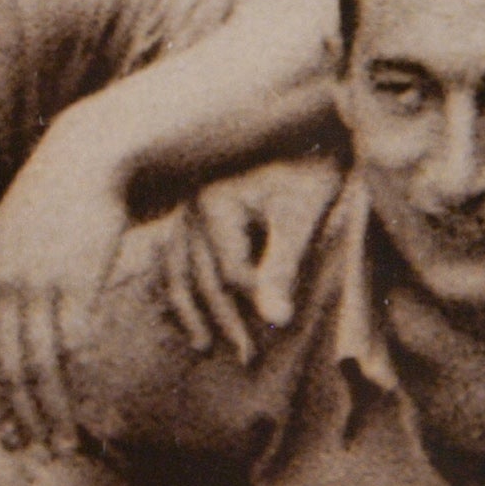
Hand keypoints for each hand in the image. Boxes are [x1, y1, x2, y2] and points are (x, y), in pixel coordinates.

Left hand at [0, 131, 134, 452]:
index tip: (12, 435)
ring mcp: (38, 285)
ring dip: (52, 413)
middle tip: (35, 455)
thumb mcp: (14, 239)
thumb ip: (6, 284)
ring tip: (64, 445)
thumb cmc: (59, 200)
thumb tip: (8, 329)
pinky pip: (73, 348)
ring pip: (40, 367)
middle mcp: (1, 286)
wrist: (91, 158)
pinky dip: (78, 385)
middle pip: (8, 370)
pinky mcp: (76, 281)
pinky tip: (88, 407)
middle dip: (22, 419)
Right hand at [143, 166, 327, 366]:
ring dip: (191, 311)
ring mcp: (186, 209)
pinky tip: (185, 313)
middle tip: (245, 358)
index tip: (264, 345)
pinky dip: (181, 288)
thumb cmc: (310, 168)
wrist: (309, 127)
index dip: (248, 311)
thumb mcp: (302, 215)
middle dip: (221, 321)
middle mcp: (191, 207)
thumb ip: (283, 267)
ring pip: (177, 270)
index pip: (229, 274)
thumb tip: (275, 321)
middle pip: (200, 277)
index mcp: (215, 204)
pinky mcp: (192, 213)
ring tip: (204, 346)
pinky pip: (175, 259)